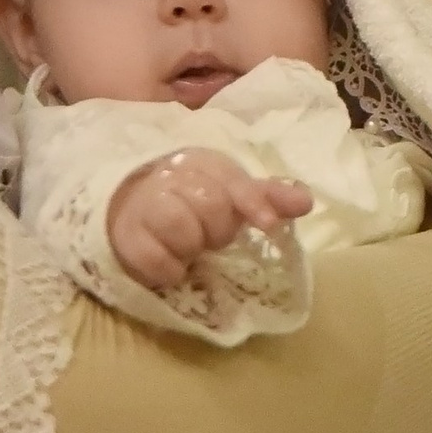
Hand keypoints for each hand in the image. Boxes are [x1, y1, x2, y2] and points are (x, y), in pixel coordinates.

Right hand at [106, 149, 313, 293]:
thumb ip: (267, 197)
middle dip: (217, 230)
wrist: (129, 207)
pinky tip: (173, 266)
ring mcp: (144, 205)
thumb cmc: (190, 200)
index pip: (231, 179)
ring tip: (188, 248)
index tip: (269, 225)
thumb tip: (306, 201)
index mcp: (201, 163)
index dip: (252, 202)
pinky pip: (156, 259)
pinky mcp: (125, 237)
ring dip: (192, 247)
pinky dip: (169, 269)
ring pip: (181, 228)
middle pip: (210, 205)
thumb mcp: (229, 192)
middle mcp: (170, 177)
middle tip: (209, 237)